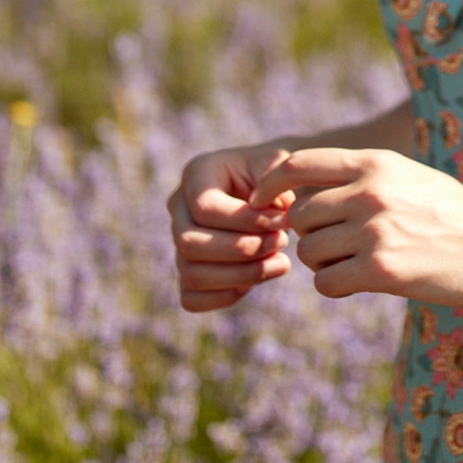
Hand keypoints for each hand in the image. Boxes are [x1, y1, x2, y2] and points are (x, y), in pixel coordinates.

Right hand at [169, 143, 295, 312]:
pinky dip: (225, 296)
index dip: (245, 221)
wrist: (269, 189)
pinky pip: (191, 298)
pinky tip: (259, 279)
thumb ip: (277, 181)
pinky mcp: (189, 269)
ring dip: (240, 275)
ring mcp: (179, 241)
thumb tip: (278, 211)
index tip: (283, 221)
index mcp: (197, 174)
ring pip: (191, 274)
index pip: (205, 208)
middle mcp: (179, 208)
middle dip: (241, 250)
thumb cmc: (274, 174)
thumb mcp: (279, 164)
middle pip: (189, 244)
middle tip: (282, 242)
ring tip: (281, 262)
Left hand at [250, 147, 462, 305]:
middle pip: (300, 215)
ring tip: (357, 264)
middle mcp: (370, 191)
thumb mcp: (408, 176)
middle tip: (337, 246)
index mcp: (375, 162)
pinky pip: (326, 283)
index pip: (298, 163)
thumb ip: (361, 177)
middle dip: (309, 234)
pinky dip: (336, 287)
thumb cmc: (455, 213)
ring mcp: (375, 230)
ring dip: (323, 264)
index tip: (262, 203)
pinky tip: (362, 283)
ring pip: (310, 252)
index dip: (270, 184)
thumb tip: (305, 188)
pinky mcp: (381, 270)